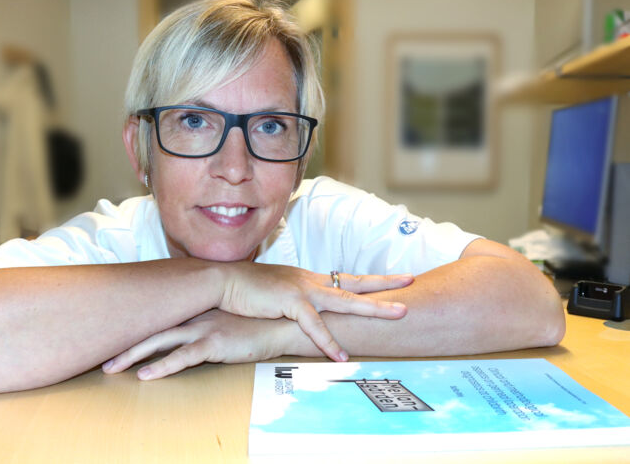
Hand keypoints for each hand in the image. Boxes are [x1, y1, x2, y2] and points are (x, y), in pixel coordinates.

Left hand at [102, 309, 286, 379]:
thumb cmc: (257, 322)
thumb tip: (188, 333)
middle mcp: (195, 315)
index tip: (113, 332)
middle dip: (124, 341)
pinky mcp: (215, 343)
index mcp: (195, 308)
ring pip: (159, 340)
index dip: (134, 325)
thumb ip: (206, 321)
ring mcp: (204, 327)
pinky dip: (163, 366)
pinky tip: (146, 376)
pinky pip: (183, 357)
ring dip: (133, 354)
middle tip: (100, 355)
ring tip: (111, 368)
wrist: (283, 321)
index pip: (158, 315)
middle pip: (151, 327)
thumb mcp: (226, 318)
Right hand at [218, 263, 411, 361]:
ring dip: (373, 308)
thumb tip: (303, 310)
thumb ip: (293, 300)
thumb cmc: (245, 289)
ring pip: (345, 300)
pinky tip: (340, 355)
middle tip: (412, 281)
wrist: (222, 281)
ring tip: (398, 314)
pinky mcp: (289, 301)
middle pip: (354, 283)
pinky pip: (313, 324)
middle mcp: (310, 281)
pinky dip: (327, 341)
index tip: (396, 278)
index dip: (372, 280)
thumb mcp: (276, 293)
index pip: (346, 279)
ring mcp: (302, 289)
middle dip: (385, 284)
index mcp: (308, 280)